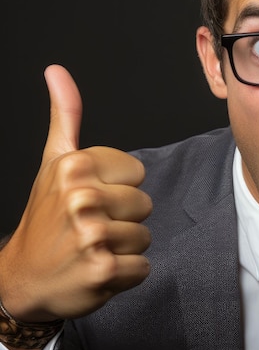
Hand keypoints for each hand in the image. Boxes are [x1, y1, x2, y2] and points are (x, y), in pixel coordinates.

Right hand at [0, 65, 151, 322]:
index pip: (137, 172)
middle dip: (122, 219)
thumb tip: (57, 71)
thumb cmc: (45, 217)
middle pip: (144, 204)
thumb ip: (66, 116)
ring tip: (92, 248)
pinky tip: (96, 270)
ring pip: (146, 235)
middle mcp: (82, 197)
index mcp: (75, 166)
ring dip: (123, 247)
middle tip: (90, 227)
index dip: (118, 188)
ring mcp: (92, 235)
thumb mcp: (53, 162)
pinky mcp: (103, 270)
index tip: (90, 198)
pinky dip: (125, 275)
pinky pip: (144, 267)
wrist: (22, 278)